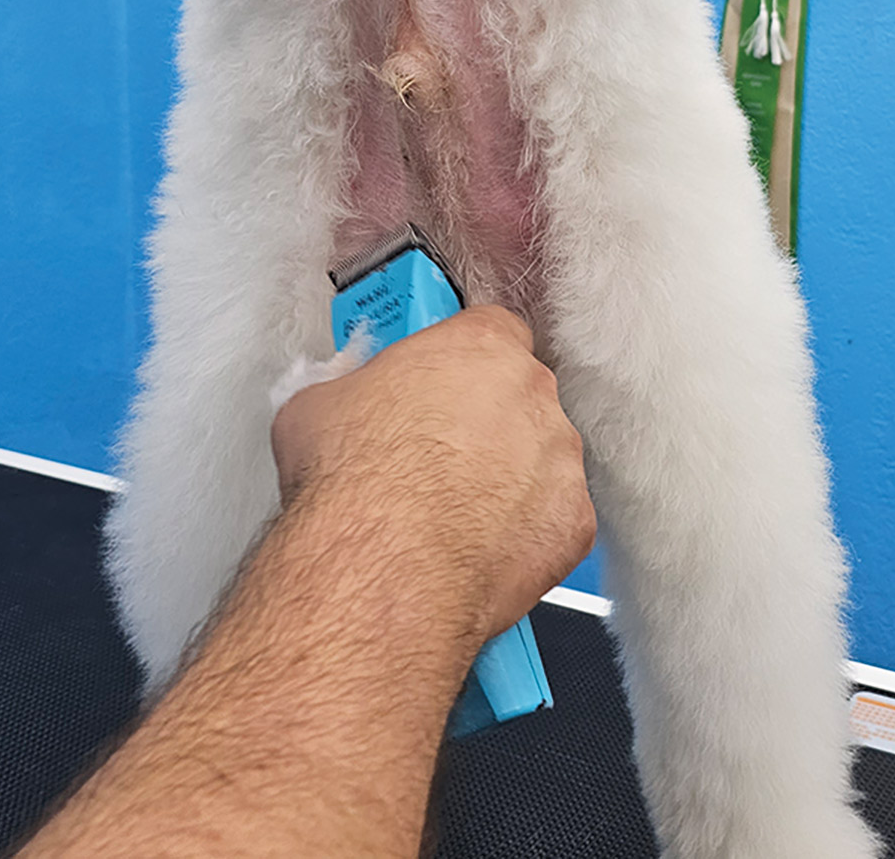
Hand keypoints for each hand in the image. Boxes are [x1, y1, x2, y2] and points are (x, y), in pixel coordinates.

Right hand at [271, 305, 595, 642]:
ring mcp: (560, 459)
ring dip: (511, 479)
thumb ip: (356, 387)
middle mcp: (533, 394)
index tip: (445, 385)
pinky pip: (555, 521)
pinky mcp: (573, 521)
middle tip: (442, 455)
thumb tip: (347, 403)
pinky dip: (526, 534)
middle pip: (522, 397)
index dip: (467, 362)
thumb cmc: (353, 480)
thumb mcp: (321, 403)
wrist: (380, 563)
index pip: (494, 331)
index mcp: (481, 346)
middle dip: (489, 422)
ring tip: (456, 512)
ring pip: (543, 461)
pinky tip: (479, 548)